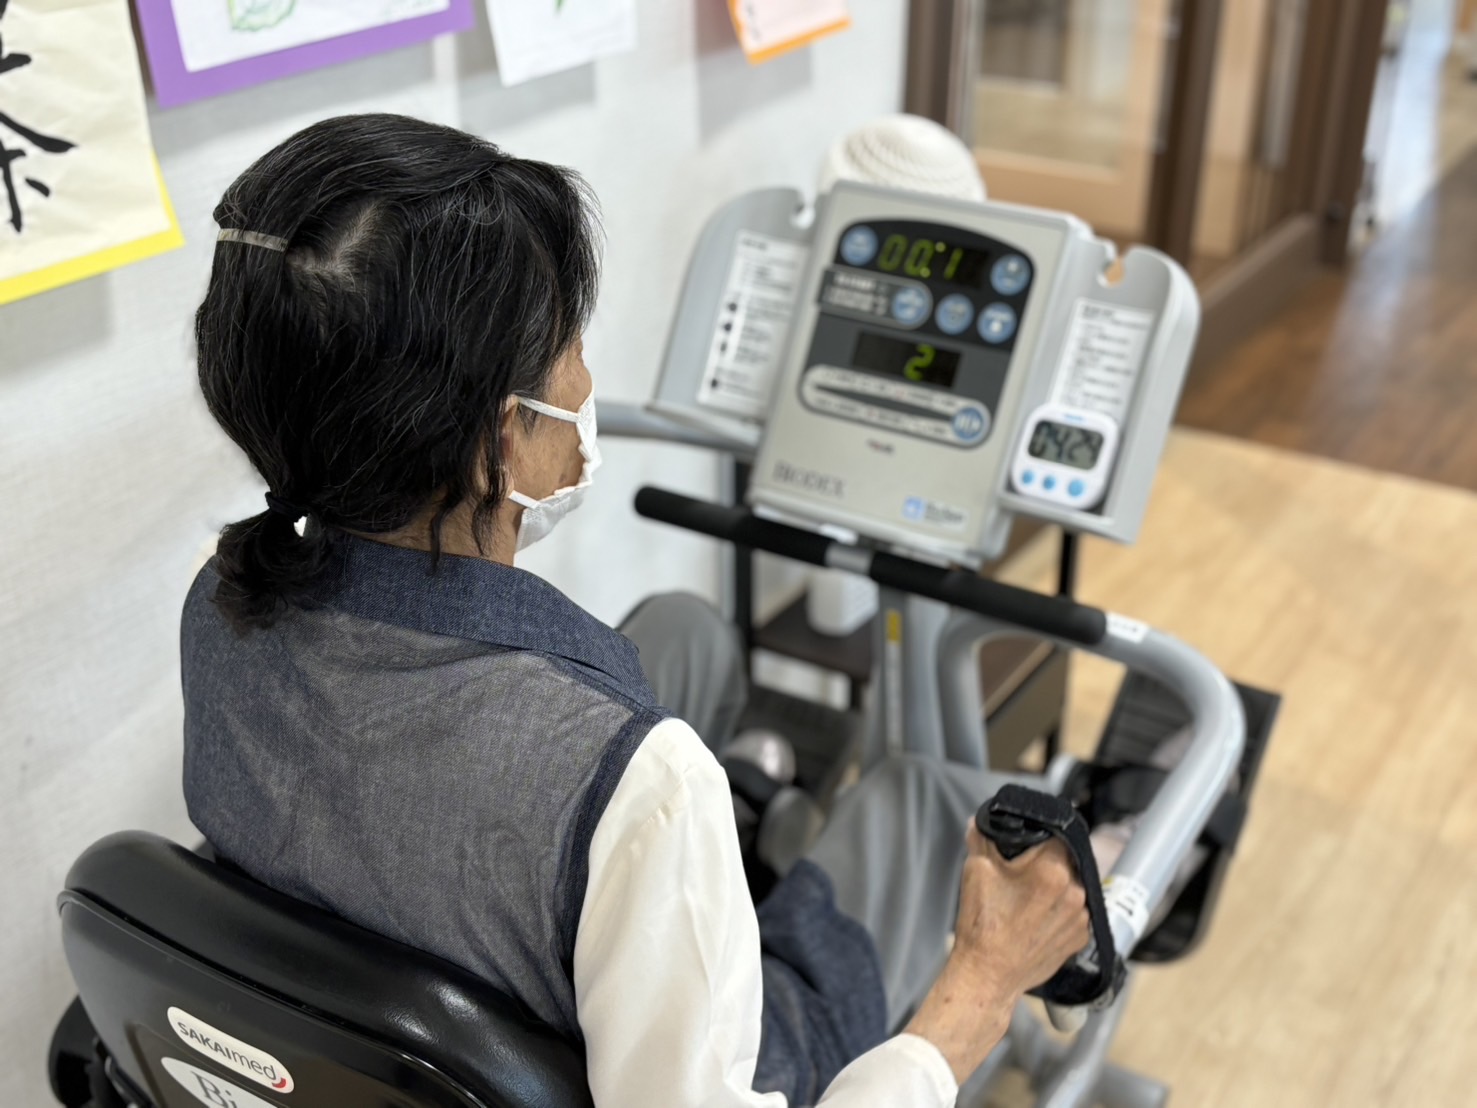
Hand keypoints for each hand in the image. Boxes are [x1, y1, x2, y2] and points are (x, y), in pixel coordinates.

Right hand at [904, 823, 1089, 1083]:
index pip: (1056, 836)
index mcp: (1053, 870)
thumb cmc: (982, 925)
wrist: (988, 975)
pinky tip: (1038, 918)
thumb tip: (979, 821)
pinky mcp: (1081, 939)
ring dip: (1057, 887)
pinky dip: (1061, 910)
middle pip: (1066, 862)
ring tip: (1030, 899)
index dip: (1040, 836)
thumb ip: (982, 838)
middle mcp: (1075, 892)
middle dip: (1047, 863)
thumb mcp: (976, 871)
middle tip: (1023, 872)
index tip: (1027, 844)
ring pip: (1073, 887)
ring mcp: (1081, 918)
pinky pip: (1076, 912)